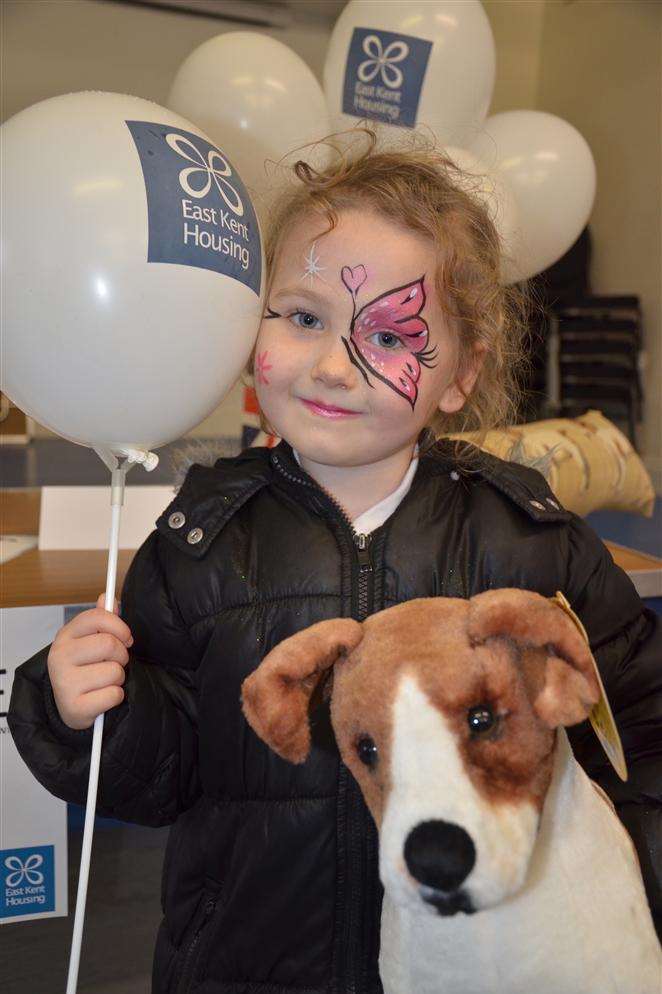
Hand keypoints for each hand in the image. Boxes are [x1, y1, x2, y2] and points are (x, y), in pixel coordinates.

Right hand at [47, 593, 133, 729]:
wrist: (71, 706)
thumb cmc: (84, 669)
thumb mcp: (89, 641)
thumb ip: (101, 620)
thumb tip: (106, 598)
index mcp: (65, 635)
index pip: (98, 617)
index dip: (120, 626)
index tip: (126, 637)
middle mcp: (60, 656)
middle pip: (110, 644)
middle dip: (121, 656)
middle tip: (114, 663)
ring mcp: (64, 682)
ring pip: (115, 671)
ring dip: (118, 678)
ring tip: (104, 681)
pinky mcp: (74, 706)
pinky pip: (114, 694)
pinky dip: (115, 697)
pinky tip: (101, 697)